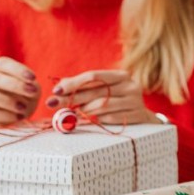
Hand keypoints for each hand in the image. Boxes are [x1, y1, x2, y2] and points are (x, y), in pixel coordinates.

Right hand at [0, 57, 40, 126]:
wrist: (14, 118)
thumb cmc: (24, 99)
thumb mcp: (32, 91)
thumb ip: (31, 87)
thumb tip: (30, 88)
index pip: (2, 64)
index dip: (17, 70)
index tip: (32, 78)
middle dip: (14, 85)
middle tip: (32, 92)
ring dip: (7, 101)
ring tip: (23, 108)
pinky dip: (5, 115)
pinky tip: (18, 117)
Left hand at [45, 70, 159, 124]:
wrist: (140, 114)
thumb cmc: (116, 99)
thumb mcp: (103, 88)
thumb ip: (83, 85)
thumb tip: (60, 85)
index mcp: (122, 75)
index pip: (94, 76)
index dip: (73, 83)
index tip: (56, 90)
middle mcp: (131, 86)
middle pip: (96, 92)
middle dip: (71, 98)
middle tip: (52, 103)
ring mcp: (136, 101)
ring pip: (102, 106)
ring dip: (83, 110)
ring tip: (71, 113)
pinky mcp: (137, 116)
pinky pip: (110, 118)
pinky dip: (97, 119)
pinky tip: (91, 119)